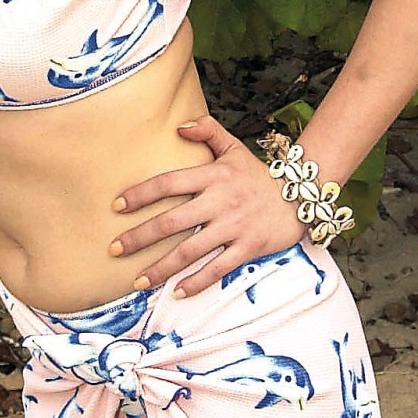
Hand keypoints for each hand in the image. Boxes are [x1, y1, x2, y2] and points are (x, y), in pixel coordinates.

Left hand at [109, 113, 306, 298]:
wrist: (302, 195)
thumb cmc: (260, 175)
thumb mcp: (234, 147)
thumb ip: (207, 130)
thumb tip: (178, 125)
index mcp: (213, 176)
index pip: (168, 183)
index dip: (141, 194)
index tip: (116, 206)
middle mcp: (220, 201)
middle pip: (172, 222)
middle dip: (140, 237)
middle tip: (115, 248)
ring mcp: (234, 226)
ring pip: (191, 251)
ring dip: (161, 267)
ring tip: (138, 280)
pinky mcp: (249, 247)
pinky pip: (219, 268)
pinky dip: (197, 282)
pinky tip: (177, 292)